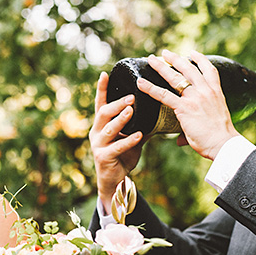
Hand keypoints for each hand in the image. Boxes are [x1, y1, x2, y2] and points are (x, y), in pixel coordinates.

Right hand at [89, 72, 144, 209]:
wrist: (116, 181)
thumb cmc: (123, 156)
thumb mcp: (132, 136)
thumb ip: (140, 123)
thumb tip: (159, 108)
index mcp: (102, 124)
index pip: (100, 103)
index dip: (102, 89)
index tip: (105, 74)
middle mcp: (96, 132)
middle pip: (104, 113)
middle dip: (117, 103)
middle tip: (131, 97)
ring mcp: (98, 145)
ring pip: (109, 129)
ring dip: (121, 119)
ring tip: (131, 110)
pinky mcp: (103, 157)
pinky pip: (116, 147)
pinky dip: (128, 140)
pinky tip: (139, 135)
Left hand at [139, 50, 239, 159]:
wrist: (224, 144)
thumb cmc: (220, 138)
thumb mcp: (212, 123)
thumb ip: (193, 126)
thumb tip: (180, 140)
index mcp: (216, 92)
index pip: (209, 70)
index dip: (200, 59)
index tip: (192, 53)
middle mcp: (205, 91)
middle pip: (189, 68)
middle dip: (175, 59)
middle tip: (165, 53)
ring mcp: (194, 98)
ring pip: (174, 77)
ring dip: (161, 67)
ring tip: (151, 59)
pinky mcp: (184, 108)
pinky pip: (163, 95)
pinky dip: (150, 88)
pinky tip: (141, 83)